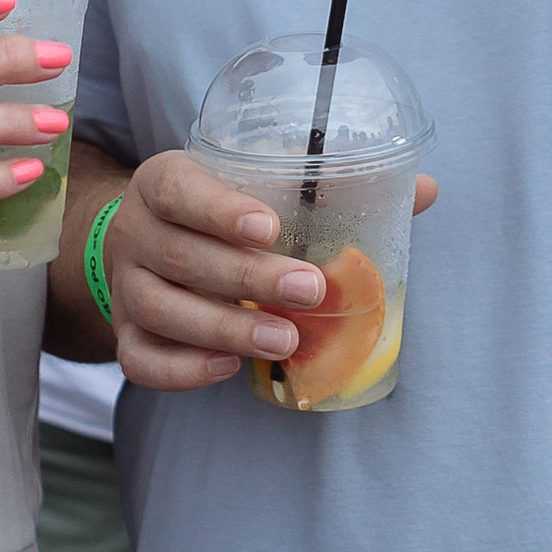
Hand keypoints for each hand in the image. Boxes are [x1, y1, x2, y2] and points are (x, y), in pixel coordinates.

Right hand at [96, 156, 438, 391]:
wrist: (149, 240)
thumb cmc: (221, 211)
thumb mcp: (260, 184)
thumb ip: (335, 186)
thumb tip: (425, 190)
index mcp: (164, 181)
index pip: (179, 189)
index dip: (219, 209)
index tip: (269, 226)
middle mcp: (135, 232)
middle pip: (179, 256)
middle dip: (248, 277)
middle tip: (309, 290)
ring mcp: (126, 287)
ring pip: (160, 311)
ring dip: (226, 328)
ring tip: (286, 340)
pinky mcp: (127, 334)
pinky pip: (141, 359)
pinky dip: (182, 369)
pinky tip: (228, 368)